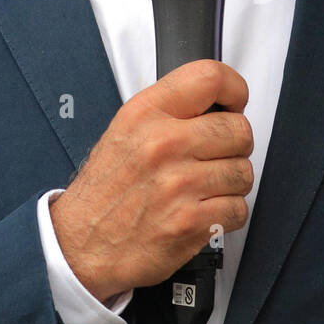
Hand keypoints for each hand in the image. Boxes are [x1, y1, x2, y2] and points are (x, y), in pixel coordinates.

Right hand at [50, 60, 253, 303]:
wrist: (80, 245)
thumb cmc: (105, 192)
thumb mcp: (125, 131)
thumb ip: (170, 112)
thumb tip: (218, 105)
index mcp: (146, 114)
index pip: (209, 77)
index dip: (234, 90)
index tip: (234, 105)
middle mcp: (163, 143)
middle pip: (239, 129)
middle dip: (235, 146)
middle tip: (215, 157)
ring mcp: (178, 183)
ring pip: (243, 172)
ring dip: (231, 184)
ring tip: (204, 189)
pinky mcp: (190, 221)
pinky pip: (238, 209)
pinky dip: (227, 215)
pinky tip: (203, 212)